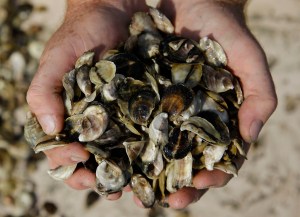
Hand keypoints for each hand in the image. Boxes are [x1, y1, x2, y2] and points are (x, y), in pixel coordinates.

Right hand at [26, 0, 146, 198]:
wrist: (115, 10)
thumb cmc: (82, 33)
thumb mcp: (57, 58)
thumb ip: (44, 91)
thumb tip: (48, 127)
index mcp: (71, 116)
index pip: (63, 151)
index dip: (69, 164)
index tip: (81, 164)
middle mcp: (97, 122)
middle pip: (96, 160)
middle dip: (102, 178)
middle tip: (112, 190)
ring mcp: (123, 116)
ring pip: (124, 154)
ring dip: (130, 174)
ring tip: (138, 188)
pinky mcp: (146, 107)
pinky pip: (149, 133)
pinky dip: (152, 150)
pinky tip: (160, 162)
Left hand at [141, 0, 275, 208]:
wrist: (189, 1)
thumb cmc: (222, 29)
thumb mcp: (248, 58)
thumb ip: (259, 94)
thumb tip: (251, 134)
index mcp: (216, 119)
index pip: (217, 158)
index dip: (211, 176)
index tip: (199, 185)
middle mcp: (188, 120)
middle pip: (183, 162)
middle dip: (176, 184)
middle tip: (165, 200)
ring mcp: (162, 110)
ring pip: (155, 150)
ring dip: (146, 173)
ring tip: (136, 190)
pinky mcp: (139, 97)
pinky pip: (130, 124)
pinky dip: (125, 144)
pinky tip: (116, 159)